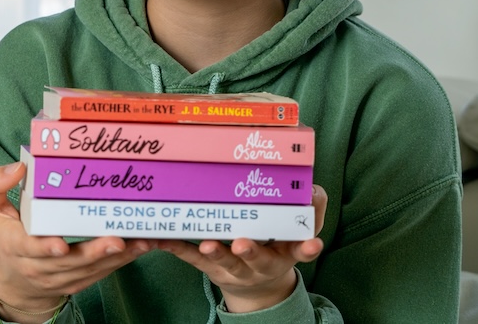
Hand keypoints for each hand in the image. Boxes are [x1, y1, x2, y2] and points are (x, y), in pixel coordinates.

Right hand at [0, 162, 154, 321]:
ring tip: (140, 242)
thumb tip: (17, 168)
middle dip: (94, 252)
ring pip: (89, 270)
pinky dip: (121, 263)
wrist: (11, 281)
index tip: (61, 245)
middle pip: (68, 263)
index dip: (45, 248)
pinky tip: (140, 248)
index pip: (28, 248)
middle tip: (118, 240)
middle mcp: (37, 266)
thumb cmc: (2, 236)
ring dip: (116, 258)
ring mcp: (58, 277)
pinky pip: (100, 274)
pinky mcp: (76, 282)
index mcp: (14, 246)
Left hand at [156, 184, 327, 312]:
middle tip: (242, 243)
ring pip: (225, 262)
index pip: (300, 251)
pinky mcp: (210, 269)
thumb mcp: (298, 234)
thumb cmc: (278, 247)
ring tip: (207, 244)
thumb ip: (310, 211)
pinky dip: (179, 249)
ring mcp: (235, 269)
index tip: (312, 243)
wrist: (258, 287)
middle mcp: (261, 264)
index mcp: (286, 253)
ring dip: (216, 253)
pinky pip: (193, 259)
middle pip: (257, 259)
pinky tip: (165, 239)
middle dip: (250, 252)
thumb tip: (312, 189)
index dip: (307, 248)